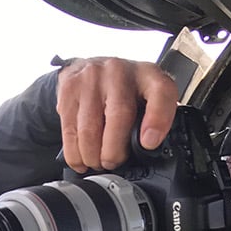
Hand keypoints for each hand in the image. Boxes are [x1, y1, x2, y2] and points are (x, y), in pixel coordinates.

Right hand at [56, 57, 178, 172]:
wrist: (91, 67)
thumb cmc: (125, 91)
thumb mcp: (148, 99)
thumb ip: (154, 121)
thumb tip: (146, 151)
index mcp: (149, 75)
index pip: (161, 92)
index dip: (157, 120)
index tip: (149, 143)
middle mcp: (120, 71)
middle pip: (118, 115)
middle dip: (114, 151)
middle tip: (112, 163)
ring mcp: (92, 77)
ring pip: (89, 128)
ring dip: (92, 156)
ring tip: (96, 163)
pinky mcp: (69, 87)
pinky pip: (69, 129)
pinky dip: (74, 153)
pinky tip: (80, 160)